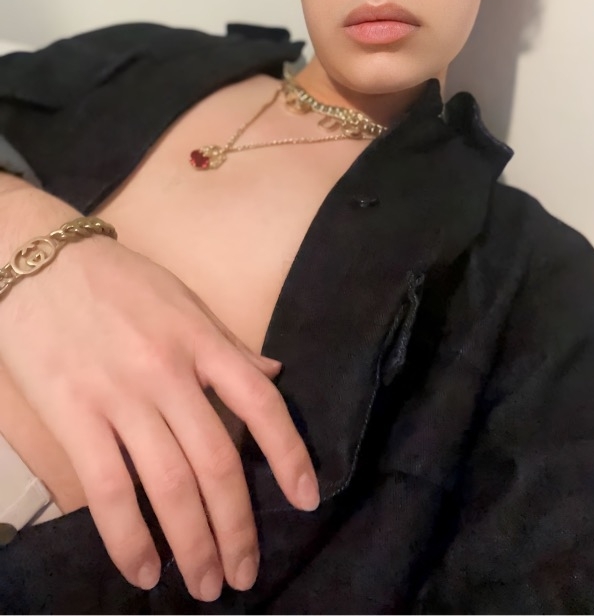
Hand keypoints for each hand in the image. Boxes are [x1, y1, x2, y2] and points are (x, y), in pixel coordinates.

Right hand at [0, 236, 318, 601]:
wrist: (38, 260)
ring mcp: (120, 395)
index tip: (306, 500)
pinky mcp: (74, 415)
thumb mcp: (181, 298)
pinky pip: (109, 489)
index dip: (289, 455)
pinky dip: (130, 538)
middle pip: (217, 460)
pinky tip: (146, 569)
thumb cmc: (115, 280)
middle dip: (236, 526)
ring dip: (194, 544)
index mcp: (200, 339)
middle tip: (244, 572)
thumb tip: (273, 373)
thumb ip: (227, 343)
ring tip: (207, 583)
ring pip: (170, 484)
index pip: (260, 402)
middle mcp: (168, 370)